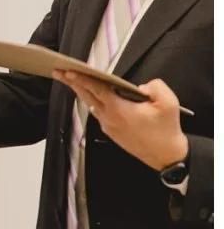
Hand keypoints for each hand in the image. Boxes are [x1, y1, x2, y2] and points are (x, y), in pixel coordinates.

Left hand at [53, 71, 188, 171]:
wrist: (166, 157)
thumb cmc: (166, 131)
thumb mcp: (169, 103)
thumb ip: (155, 87)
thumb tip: (141, 86)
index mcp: (119, 109)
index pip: (96, 89)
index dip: (81, 79)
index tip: (67, 71)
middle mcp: (109, 117)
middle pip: (86, 95)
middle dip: (72, 82)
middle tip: (58, 71)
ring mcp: (108, 125)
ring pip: (91, 104)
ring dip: (81, 92)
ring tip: (72, 80)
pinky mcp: (111, 132)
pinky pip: (99, 113)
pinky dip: (93, 102)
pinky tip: (92, 96)